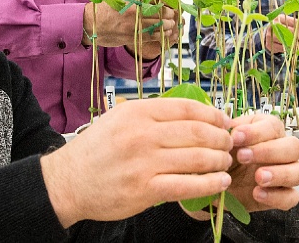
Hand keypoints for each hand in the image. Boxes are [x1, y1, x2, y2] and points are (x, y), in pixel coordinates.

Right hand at [40, 99, 233, 226]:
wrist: (67, 182)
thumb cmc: (96, 150)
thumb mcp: (120, 119)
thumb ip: (152, 115)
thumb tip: (192, 114)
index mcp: (138, 112)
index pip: (188, 108)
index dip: (213, 114)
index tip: (226, 121)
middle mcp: (142, 134)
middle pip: (197, 132)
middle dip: (221, 139)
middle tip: (230, 144)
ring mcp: (144, 162)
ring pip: (197, 158)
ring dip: (219, 161)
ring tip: (227, 163)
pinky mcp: (144, 189)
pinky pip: (186, 185)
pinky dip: (209, 184)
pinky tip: (220, 183)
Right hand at [83, 0, 179, 57]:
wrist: (90, 23)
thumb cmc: (106, 9)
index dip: (168, 0)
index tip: (174, 2)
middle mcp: (134, 9)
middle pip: (161, 10)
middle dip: (170, 13)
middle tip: (173, 15)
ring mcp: (133, 23)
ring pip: (159, 24)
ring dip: (168, 25)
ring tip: (171, 24)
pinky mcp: (132, 36)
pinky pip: (153, 35)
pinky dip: (162, 34)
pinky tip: (166, 33)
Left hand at [223, 114, 298, 211]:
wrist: (217, 183)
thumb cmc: (224, 156)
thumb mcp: (223, 142)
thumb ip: (228, 133)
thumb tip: (232, 129)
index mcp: (269, 131)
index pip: (274, 126)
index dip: (256, 132)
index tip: (236, 137)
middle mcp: (283, 150)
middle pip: (294, 147)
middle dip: (269, 151)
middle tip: (243, 157)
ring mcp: (286, 173)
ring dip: (280, 174)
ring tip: (258, 177)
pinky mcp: (282, 195)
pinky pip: (291, 197)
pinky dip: (276, 196)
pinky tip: (257, 193)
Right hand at [261, 15, 298, 53]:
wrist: (267, 35)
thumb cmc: (281, 28)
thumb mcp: (288, 23)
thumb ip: (298, 26)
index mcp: (280, 18)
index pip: (295, 23)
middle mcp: (274, 26)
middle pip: (292, 32)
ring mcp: (271, 35)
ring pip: (289, 41)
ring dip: (298, 45)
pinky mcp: (270, 44)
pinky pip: (284, 48)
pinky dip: (292, 49)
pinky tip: (296, 48)